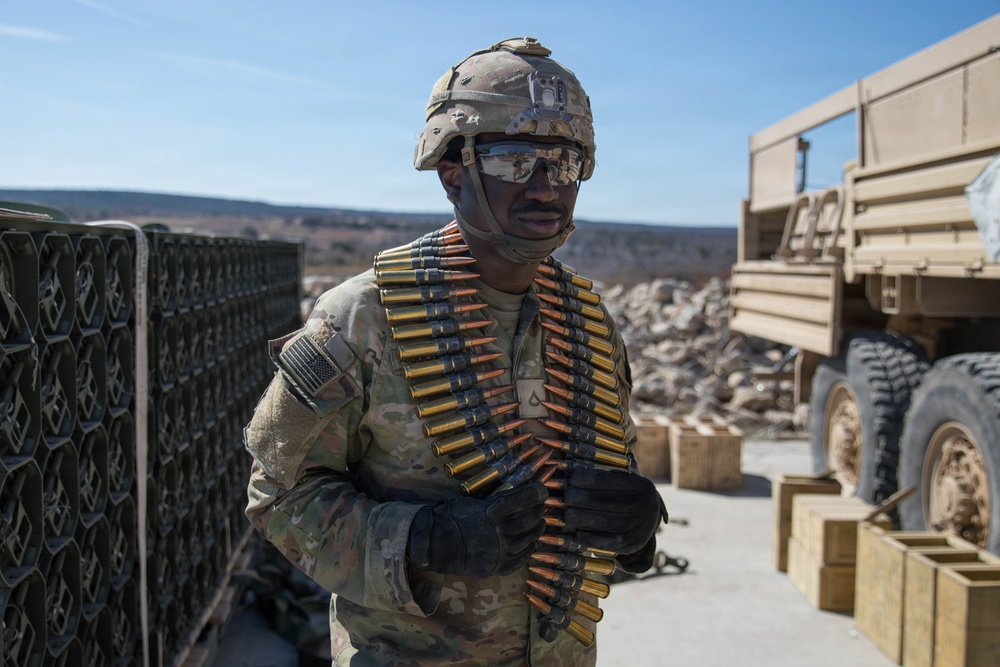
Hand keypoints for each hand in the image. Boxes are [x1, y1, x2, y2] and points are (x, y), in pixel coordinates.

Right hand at [408, 482, 547, 577]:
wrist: (433, 546)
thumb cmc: (448, 519)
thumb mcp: (471, 502)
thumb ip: (493, 502)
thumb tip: (513, 498)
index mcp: (492, 512)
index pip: (524, 499)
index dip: (537, 493)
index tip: (542, 490)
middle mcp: (500, 531)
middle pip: (530, 519)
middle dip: (539, 510)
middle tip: (541, 506)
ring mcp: (501, 551)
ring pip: (529, 538)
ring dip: (537, 529)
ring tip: (540, 523)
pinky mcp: (498, 566)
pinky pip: (521, 558)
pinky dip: (530, 548)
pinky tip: (532, 543)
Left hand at [563, 469, 662, 554]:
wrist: (650, 520)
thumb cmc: (628, 495)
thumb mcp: (624, 481)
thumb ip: (603, 477)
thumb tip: (572, 476)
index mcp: (640, 486)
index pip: (606, 479)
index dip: (585, 479)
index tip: (571, 478)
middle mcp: (642, 505)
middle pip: (602, 500)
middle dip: (578, 498)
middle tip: (564, 497)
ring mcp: (638, 526)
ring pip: (601, 521)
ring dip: (579, 518)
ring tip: (566, 515)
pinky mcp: (630, 544)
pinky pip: (605, 541)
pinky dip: (587, 538)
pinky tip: (576, 533)